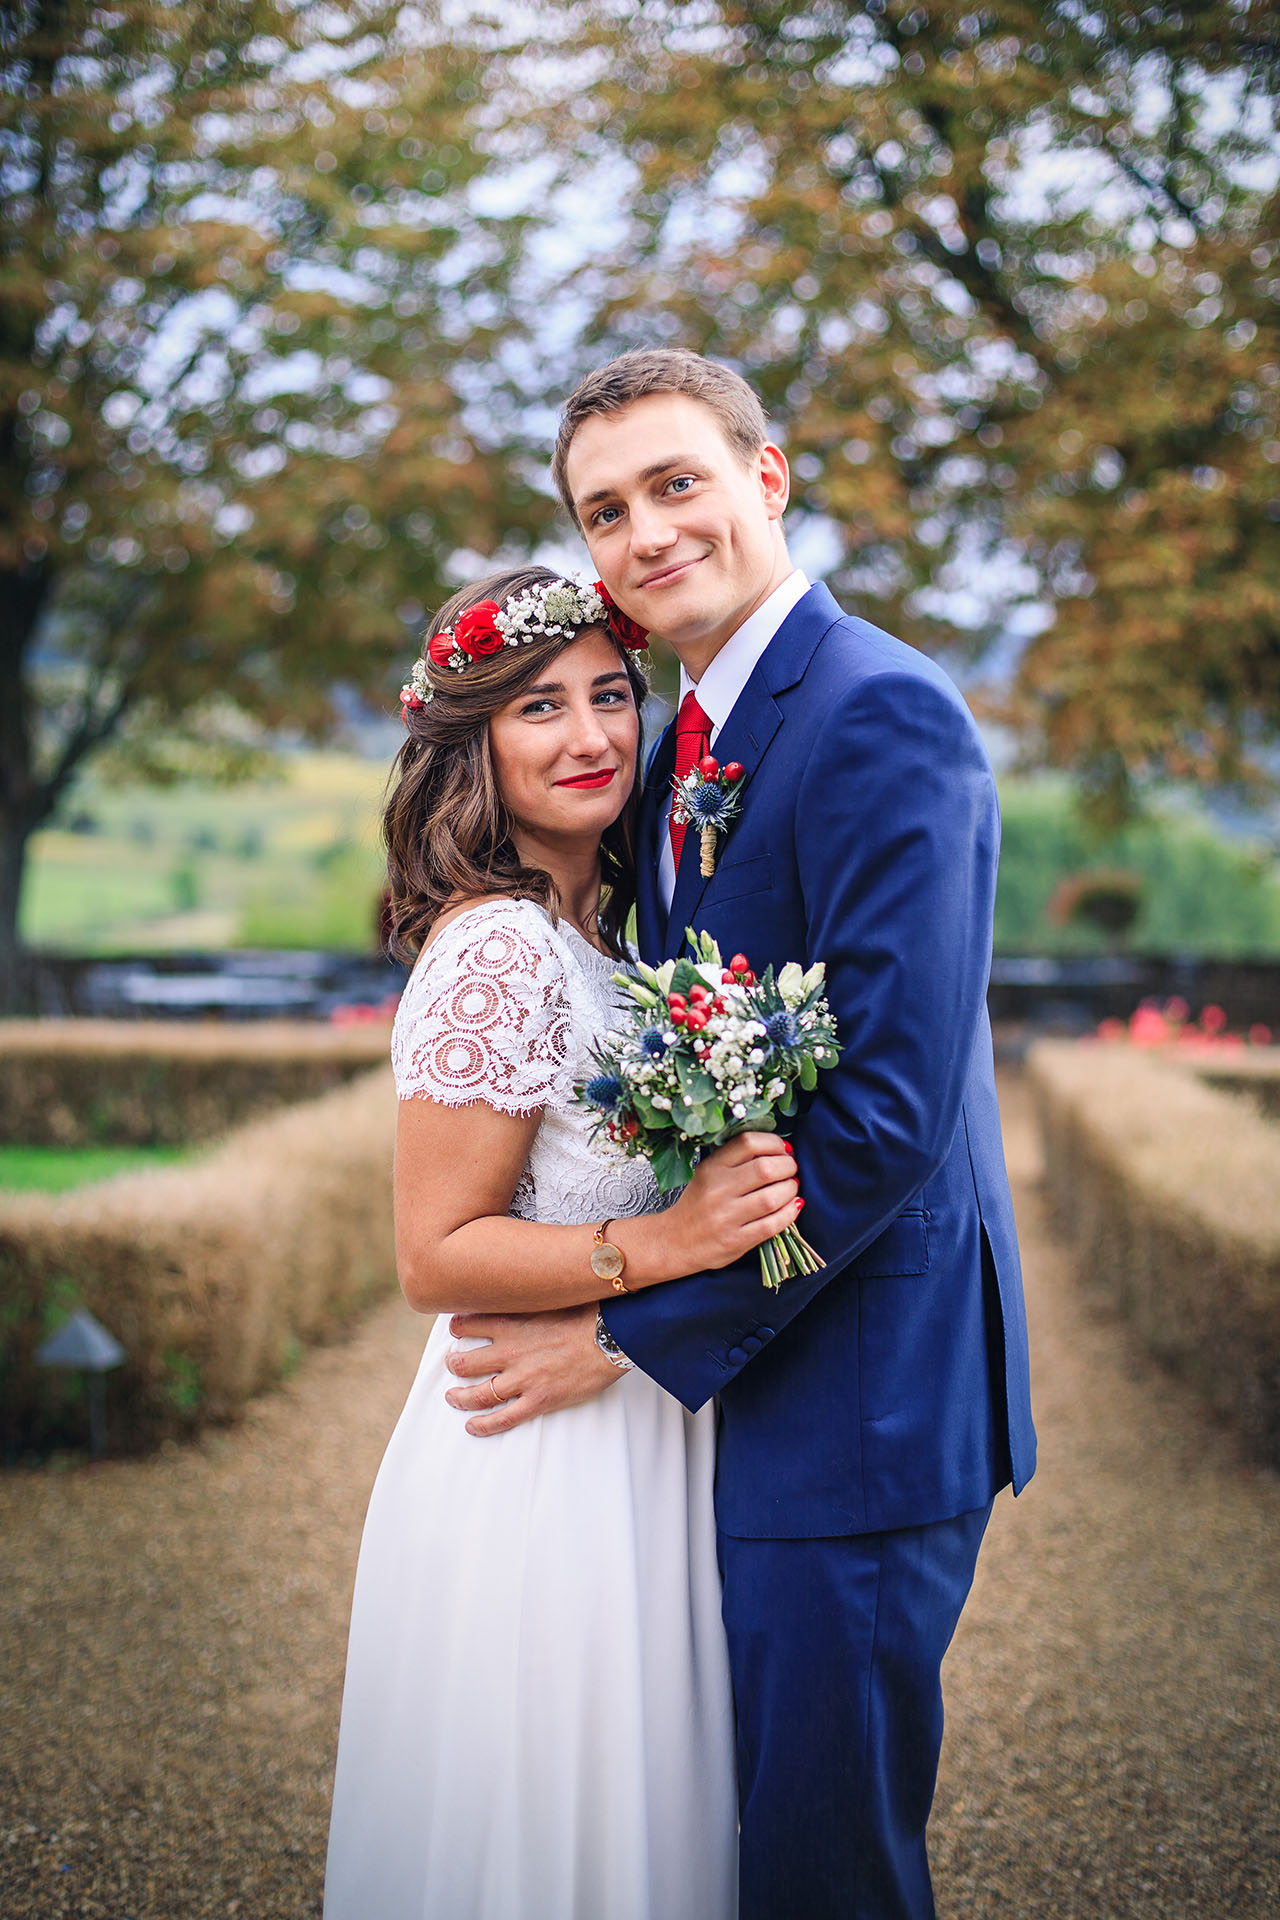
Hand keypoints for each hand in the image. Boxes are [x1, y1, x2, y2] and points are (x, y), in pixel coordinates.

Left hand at [444, 1303, 619, 1435]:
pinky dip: (483, 1425)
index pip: (467, 1325)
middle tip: (452, 1364)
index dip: (457, 1328)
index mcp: (511, 1322)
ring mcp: (522, 1378)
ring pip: (478, 1394)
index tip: (455, 1330)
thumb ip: (530, 1297)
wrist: (612, 1336)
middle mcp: (509, 1351)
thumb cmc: (589, 1311)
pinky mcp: (538, 1400)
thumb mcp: (551, 1295)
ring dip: (460, 1397)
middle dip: (453, 1364)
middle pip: (464, 1362)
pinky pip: (503, 1418)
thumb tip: (525, 1285)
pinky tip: (472, 1426)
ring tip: (452, 1397)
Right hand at [661, 1131, 799, 1276]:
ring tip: (791, 1188)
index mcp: (711, 1167)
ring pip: (772, 1197)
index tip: (783, 1149)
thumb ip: (736, 1160)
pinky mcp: (735, 1241)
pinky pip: (771, 1225)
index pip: (748, 1143)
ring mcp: (726, 1217)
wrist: (674, 1241)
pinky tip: (791, 1207)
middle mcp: (718, 1190)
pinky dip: (788, 1214)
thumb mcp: (707, 1173)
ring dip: (790, 1190)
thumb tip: (781, 1150)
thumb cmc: (697, 1205)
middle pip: (766, 1168)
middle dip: (788, 1166)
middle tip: (791, 1170)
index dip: (774, 1143)